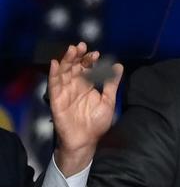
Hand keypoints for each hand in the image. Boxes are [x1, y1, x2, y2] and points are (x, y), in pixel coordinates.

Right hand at [48, 42, 123, 175]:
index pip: (87, 69)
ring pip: (64, 72)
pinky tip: (55, 64)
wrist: (86, 140)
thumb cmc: (96, 122)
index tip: (96, 54)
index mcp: (87, 86)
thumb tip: (118, 65)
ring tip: (72, 51)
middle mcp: (75, 86)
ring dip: (67, 61)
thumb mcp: (108, 100)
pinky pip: (53, 85)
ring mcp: (65, 92)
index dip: (90, 60)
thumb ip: (112, 83)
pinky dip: (54, 74)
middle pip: (74, 67)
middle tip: (82, 46)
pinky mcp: (56, 99)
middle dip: (78, 56)